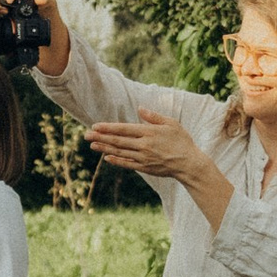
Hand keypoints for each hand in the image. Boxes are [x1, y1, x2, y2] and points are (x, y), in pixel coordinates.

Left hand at [87, 113, 204, 184]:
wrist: (189, 164)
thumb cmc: (182, 141)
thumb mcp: (171, 124)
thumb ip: (153, 117)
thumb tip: (140, 108)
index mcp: (149, 132)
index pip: (124, 129)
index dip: (108, 128)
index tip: (95, 125)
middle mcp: (144, 145)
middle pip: (118, 140)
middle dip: (100, 137)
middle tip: (86, 135)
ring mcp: (143, 157)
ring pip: (120, 152)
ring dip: (104, 148)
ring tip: (92, 145)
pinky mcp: (145, 168)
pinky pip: (127, 164)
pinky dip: (116, 160)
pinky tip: (106, 157)